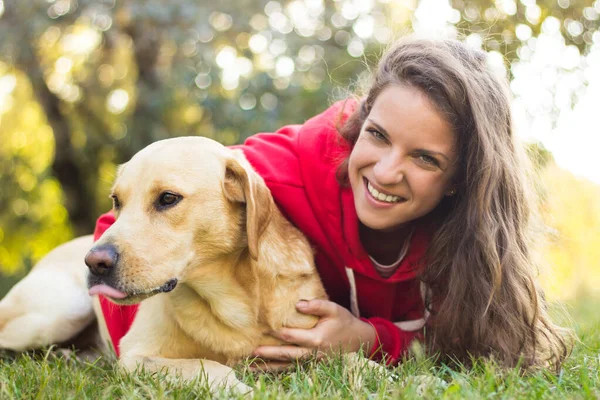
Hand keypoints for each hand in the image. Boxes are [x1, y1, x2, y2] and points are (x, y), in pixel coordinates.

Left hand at [250, 299, 375, 370]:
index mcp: (316, 339)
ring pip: (286, 365)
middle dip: (267, 353)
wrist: (358, 340)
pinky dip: (276, 370)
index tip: (261, 327)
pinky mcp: (310, 365)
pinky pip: (290, 368)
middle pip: (286, 354)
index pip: (291, 336)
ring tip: (250, 366)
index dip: (275, 332)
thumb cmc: (344, 322)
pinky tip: (262, 370)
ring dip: (268, 366)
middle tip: (251, 351)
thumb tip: (297, 304)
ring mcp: (311, 361)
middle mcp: (312, 353)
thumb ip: (316, 305)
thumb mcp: (334, 309)